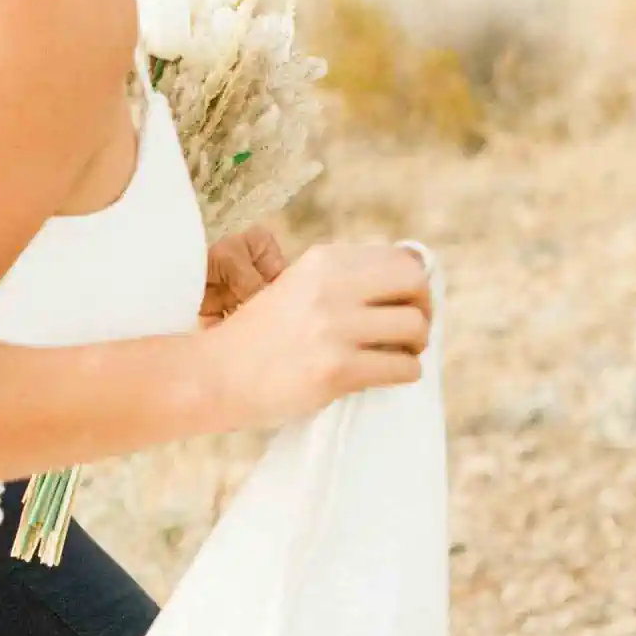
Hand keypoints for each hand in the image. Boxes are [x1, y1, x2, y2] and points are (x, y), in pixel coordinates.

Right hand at [201, 241, 430, 432]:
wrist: (212, 376)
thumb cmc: (259, 337)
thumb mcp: (297, 287)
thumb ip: (343, 279)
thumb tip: (412, 274)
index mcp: (323, 261)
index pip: (401, 258)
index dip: (413, 285)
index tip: (401, 306)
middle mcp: (331, 286)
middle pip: (415, 282)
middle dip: (423, 308)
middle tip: (408, 332)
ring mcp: (333, 328)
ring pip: (415, 326)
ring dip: (415, 346)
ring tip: (395, 355)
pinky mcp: (336, 370)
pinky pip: (404, 367)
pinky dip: (405, 374)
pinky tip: (384, 377)